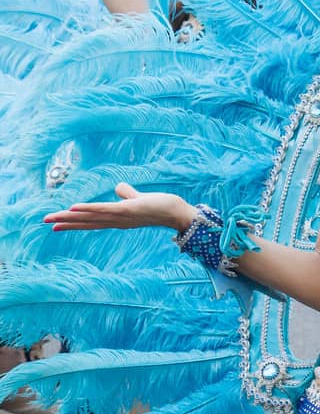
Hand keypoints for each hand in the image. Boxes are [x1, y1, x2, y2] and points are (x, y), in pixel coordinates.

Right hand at [44, 183, 196, 232]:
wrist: (179, 213)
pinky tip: (74, 208)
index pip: (92, 222)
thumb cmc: (161, 207)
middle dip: (66, 223)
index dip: (74, 223)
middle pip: (87, 222)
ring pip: (91, 217)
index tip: (56, 226)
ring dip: (71, 217)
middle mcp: (117, 221)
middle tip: (46, 224)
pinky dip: (90, 209)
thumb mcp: (139, 200)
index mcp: (117, 219)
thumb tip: (119, 187)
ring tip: (53, 218)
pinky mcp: (128, 210)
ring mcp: (122, 217)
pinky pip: (105, 209)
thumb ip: (128, 194)